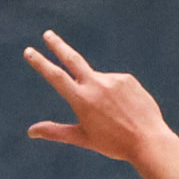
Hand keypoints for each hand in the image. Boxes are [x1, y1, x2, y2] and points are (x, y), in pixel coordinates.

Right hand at [22, 29, 171, 162]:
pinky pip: (114, 83)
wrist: (148, 140)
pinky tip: (125, 110)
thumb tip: (30, 131)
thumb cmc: (113, 144)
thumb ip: (55, 132)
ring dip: (99, 95)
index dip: (40, 62)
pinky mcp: (127, 79)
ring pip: (98, 82)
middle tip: (48, 34)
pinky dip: (114, 94)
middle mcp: (96, 85)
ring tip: (114, 116)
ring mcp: (113, 79)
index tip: (30, 51)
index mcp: (81, 100)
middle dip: (58, 45)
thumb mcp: (82, 138)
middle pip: (72, 58)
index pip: (55, 76)